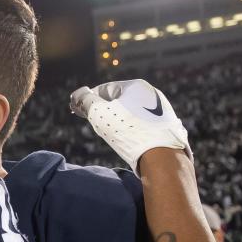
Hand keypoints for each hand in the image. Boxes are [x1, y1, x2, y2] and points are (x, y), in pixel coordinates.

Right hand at [70, 79, 192, 172]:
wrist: (161, 155)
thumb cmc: (126, 130)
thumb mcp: (99, 113)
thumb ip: (85, 101)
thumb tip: (77, 94)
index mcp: (136, 85)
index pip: (104, 89)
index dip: (88, 98)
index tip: (76, 109)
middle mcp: (151, 94)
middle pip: (119, 100)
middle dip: (102, 110)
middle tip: (90, 121)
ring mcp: (161, 110)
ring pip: (131, 113)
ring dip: (116, 120)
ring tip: (107, 133)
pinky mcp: (166, 126)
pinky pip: (142, 124)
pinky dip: (131, 129)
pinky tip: (125, 139)